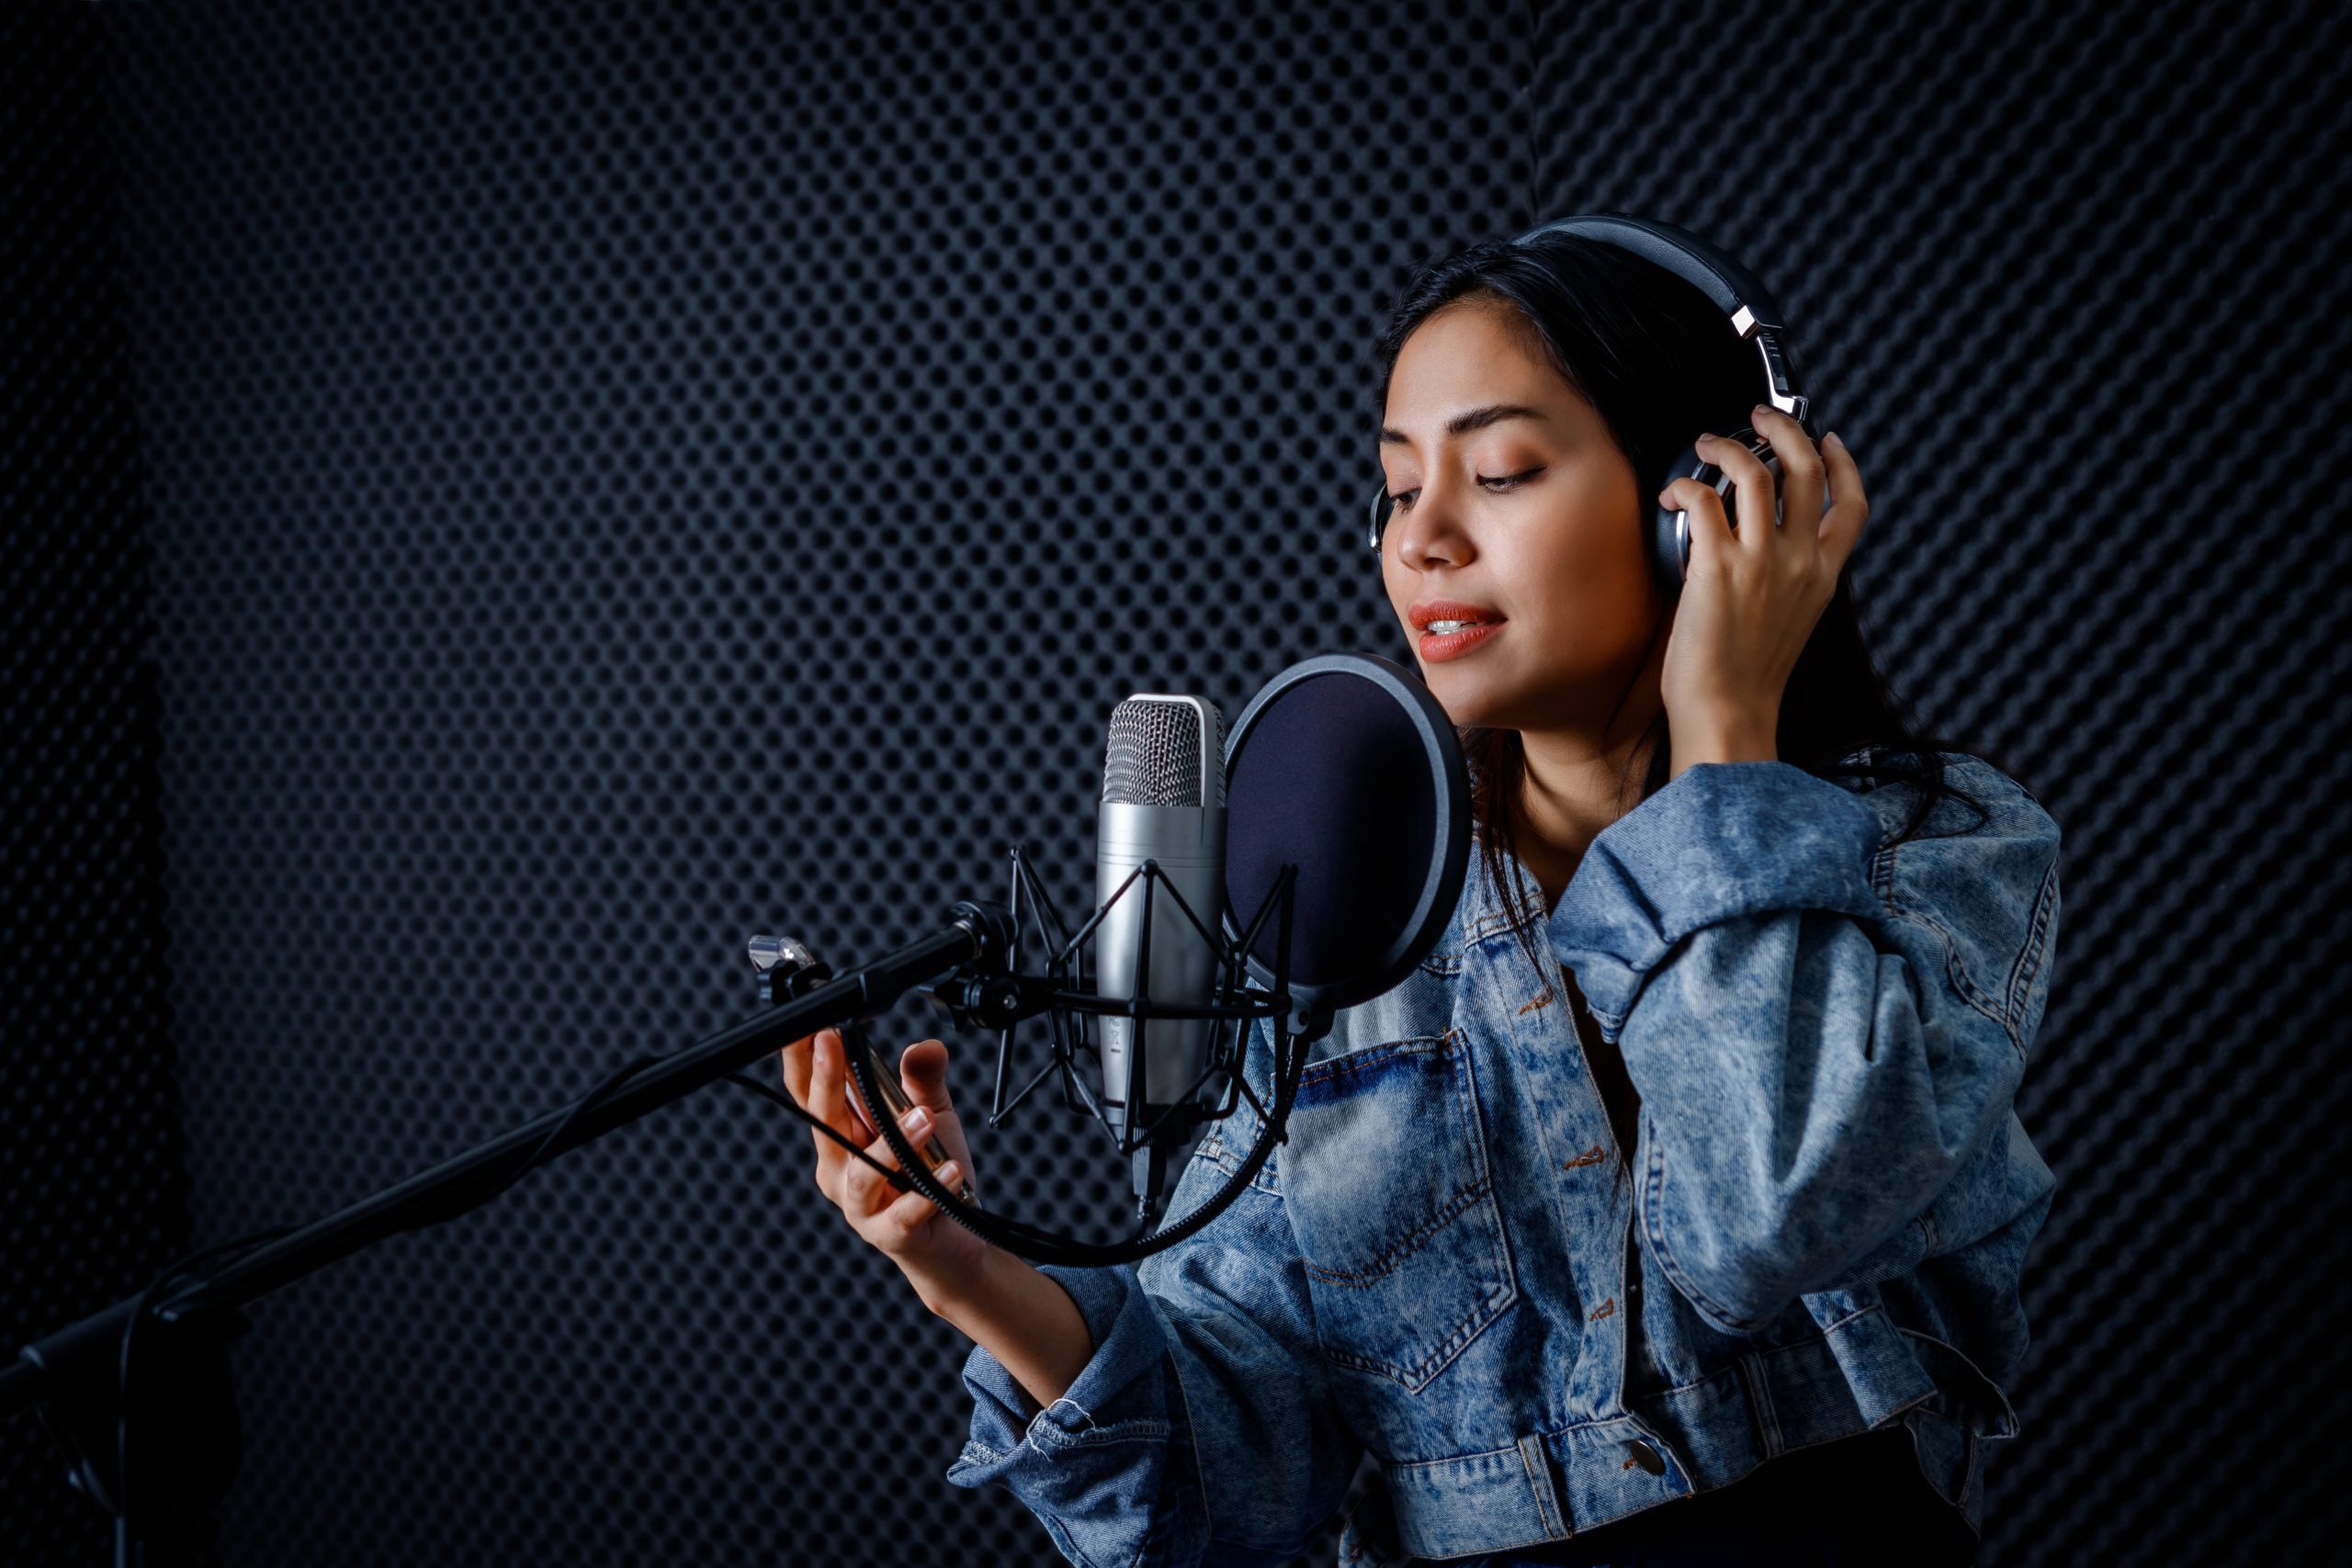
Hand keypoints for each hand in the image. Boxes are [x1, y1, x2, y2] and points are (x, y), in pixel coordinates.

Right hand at [779, 1026, 989, 1308]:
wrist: (953, 1242)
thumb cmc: (930, 1177)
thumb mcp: (932, 1116)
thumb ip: (923, 1081)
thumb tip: (924, 1044)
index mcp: (842, 1137)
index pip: (812, 1093)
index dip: (804, 1058)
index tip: (808, 1023)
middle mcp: (840, 1170)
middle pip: (823, 1122)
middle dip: (824, 1078)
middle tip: (833, 1040)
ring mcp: (861, 1206)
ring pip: (861, 1172)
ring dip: (891, 1143)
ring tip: (923, 1117)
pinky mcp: (890, 1235)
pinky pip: (903, 1213)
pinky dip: (927, 1193)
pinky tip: (950, 1171)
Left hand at [1655, 406, 1870, 776]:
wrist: (1729, 714)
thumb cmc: (1748, 679)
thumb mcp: (1792, 622)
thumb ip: (1790, 579)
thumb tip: (1764, 547)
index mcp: (1824, 575)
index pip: (1854, 504)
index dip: (1844, 462)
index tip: (1828, 440)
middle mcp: (1801, 561)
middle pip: (1806, 468)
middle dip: (1784, 427)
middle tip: (1759, 417)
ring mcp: (1762, 561)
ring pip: (1755, 469)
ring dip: (1726, 444)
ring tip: (1706, 444)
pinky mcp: (1718, 566)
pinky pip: (1704, 498)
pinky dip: (1685, 485)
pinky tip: (1673, 493)